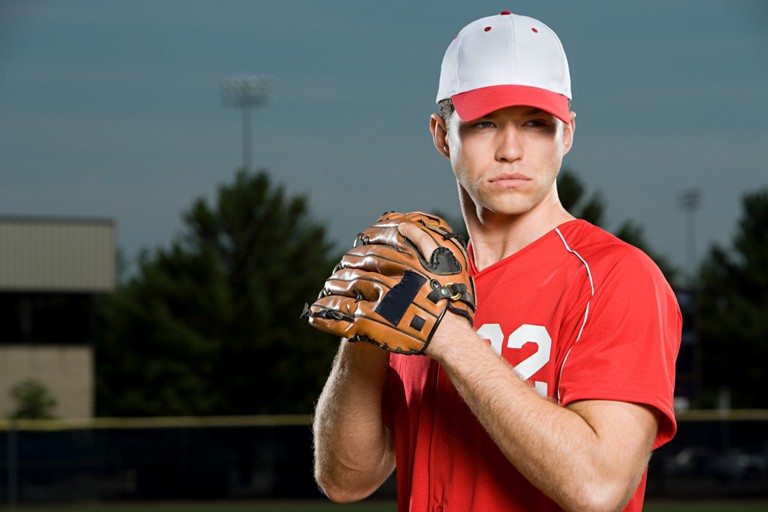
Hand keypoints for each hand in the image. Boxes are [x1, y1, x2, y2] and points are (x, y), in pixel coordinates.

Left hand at [302, 211, 474, 354]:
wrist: (449, 333)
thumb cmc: (452, 296)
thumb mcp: (447, 258)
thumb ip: (424, 237)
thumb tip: (402, 222)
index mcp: (398, 261)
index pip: (372, 247)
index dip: (362, 246)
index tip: (358, 245)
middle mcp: (383, 277)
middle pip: (355, 266)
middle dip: (345, 266)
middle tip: (340, 267)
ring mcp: (372, 301)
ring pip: (344, 288)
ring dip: (333, 286)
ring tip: (328, 287)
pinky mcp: (366, 324)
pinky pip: (339, 316)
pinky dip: (325, 314)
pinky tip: (315, 314)